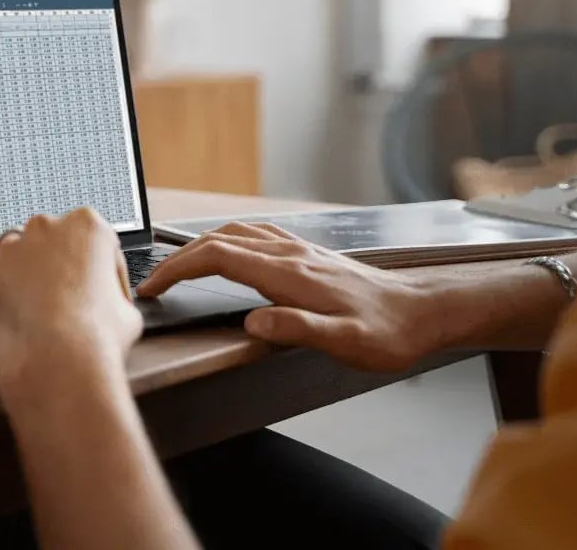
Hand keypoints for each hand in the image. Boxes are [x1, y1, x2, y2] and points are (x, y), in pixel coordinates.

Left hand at [0, 208, 141, 392]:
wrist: (57, 363)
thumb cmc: (94, 337)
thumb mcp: (127, 311)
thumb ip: (112, 293)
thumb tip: (109, 303)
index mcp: (87, 226)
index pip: (92, 240)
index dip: (96, 269)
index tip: (95, 287)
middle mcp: (46, 228)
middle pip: (50, 240)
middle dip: (56, 265)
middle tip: (64, 300)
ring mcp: (10, 248)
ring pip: (16, 255)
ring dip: (24, 275)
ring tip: (36, 310)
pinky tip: (15, 316)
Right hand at [137, 222, 437, 371]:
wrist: (423, 310)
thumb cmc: (387, 331)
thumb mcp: (346, 342)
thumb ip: (298, 329)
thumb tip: (253, 321)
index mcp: (289, 273)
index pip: (217, 259)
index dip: (178, 269)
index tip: (153, 287)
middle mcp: (289, 254)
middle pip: (218, 242)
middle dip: (178, 259)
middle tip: (154, 283)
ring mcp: (298, 250)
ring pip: (235, 234)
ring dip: (200, 247)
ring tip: (179, 268)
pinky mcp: (307, 254)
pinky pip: (255, 236)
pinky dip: (227, 242)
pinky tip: (228, 253)